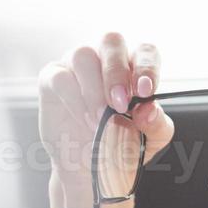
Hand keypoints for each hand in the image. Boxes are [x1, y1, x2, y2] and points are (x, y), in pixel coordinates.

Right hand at [37, 32, 175, 199]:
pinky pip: (60, 77)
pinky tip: (84, 119)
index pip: (144, 51)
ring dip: (94, 90)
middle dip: (117, 72)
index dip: (146, 67)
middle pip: (111, 41)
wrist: (91, 166)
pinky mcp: (52, 78)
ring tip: (100, 119)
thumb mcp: (149, 139)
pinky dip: (74, 100)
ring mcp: (76, 65)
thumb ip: (155, 123)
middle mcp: (105, 58)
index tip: (145, 92)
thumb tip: (149, 109)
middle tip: (120, 104)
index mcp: (134, 65)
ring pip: (83, 56)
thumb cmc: (122, 143)